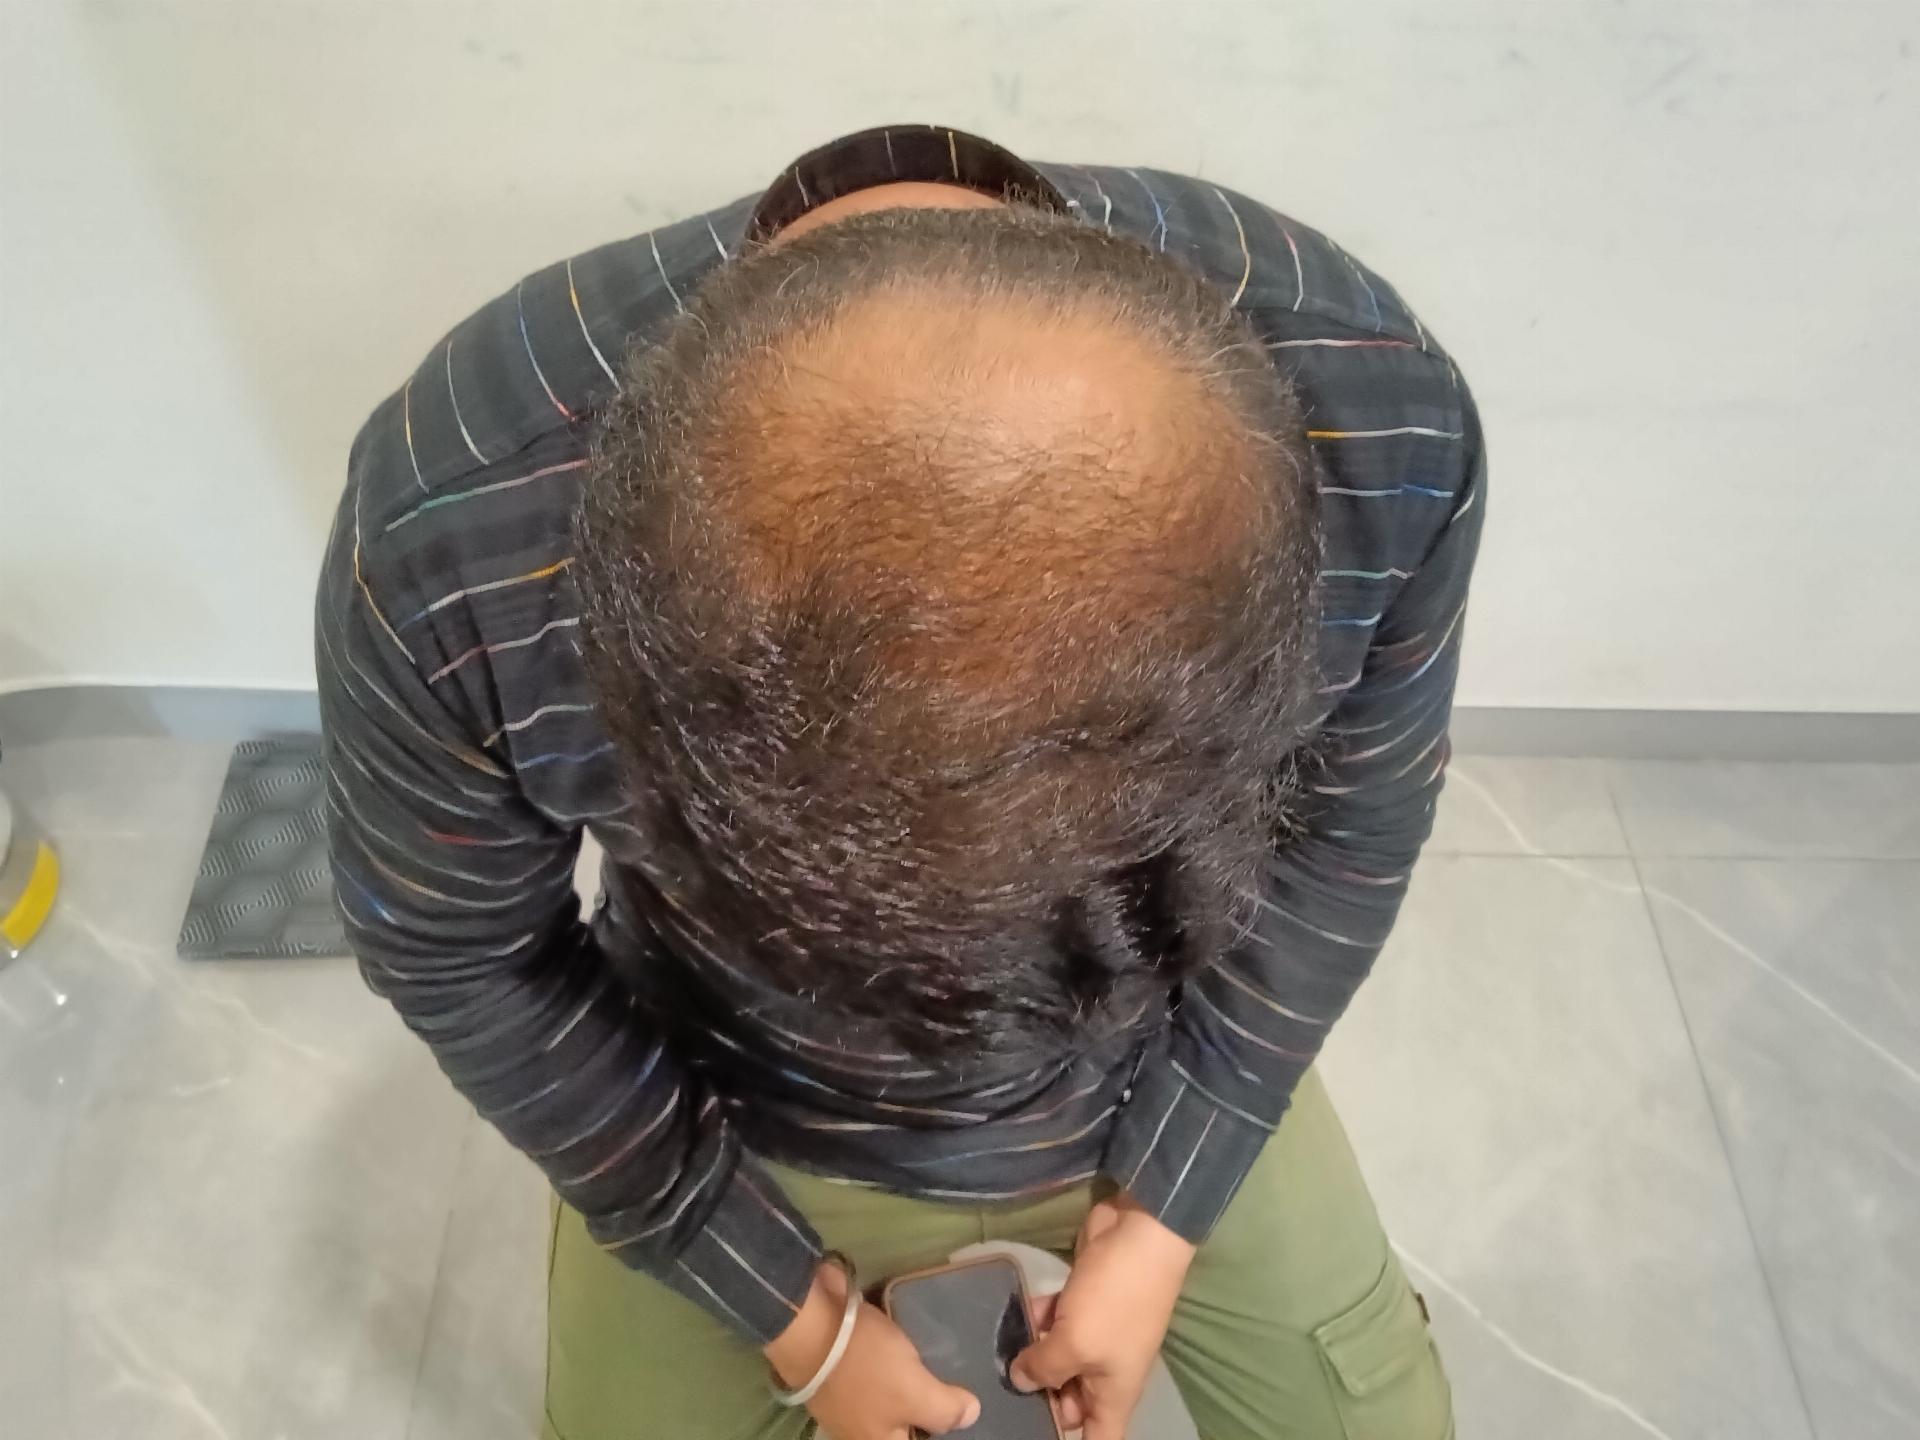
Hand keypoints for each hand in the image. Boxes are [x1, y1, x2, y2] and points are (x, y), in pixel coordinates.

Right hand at [765, 1259, 980, 1439]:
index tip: (958, 1408)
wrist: (807, 1324)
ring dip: (907, 1382)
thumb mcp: (914, 1391)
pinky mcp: (839, 1370)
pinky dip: (889, 1361)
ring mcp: (845, 1401)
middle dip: (926, 1407)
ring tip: (938, 1359)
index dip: (937, 1429)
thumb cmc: (864, 1366)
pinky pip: (873, 1373)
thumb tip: (970, 1416)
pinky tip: (906, 1344)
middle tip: (957, 1383)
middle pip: (901, 1425)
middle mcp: (858, 1431)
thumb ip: (944, 1410)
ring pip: (888, 1399)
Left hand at [1010, 1193, 1195, 1439]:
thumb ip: (1043, 1369)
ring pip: (1055, 1360)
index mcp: (1114, 1394)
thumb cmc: (1115, 1301)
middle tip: (993, 1396)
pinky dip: (1031, 1323)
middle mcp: (1105, 1370)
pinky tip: (998, 1320)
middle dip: (1037, 1402)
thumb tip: (1019, 1380)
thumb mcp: (1076, 1344)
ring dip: (1027, 1360)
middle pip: (1069, 1403)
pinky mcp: (1081, 1302)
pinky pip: (1052, 1323)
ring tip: (984, 1362)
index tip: (1033, 1438)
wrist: (1141, 1232)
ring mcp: (1093, 1333)